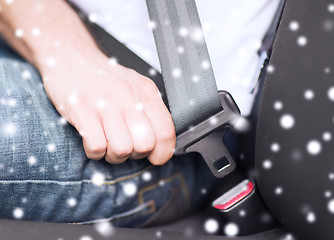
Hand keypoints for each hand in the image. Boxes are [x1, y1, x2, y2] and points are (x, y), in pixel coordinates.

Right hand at [41, 53, 175, 164]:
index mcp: (146, 91)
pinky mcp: (80, 109)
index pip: (166, 131)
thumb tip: (161, 144)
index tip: (154, 157)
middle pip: (145, 144)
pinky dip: (95, 151)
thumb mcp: (135, 87)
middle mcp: (128, 95)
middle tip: (126, 147)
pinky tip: (92, 139)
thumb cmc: (104, 78)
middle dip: (135, 155)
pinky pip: (96, 146)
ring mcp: (104, 102)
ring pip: (122, 149)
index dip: (162, 153)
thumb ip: (150, 112)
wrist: (69, 56)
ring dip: (113, 155)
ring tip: (107, 143)